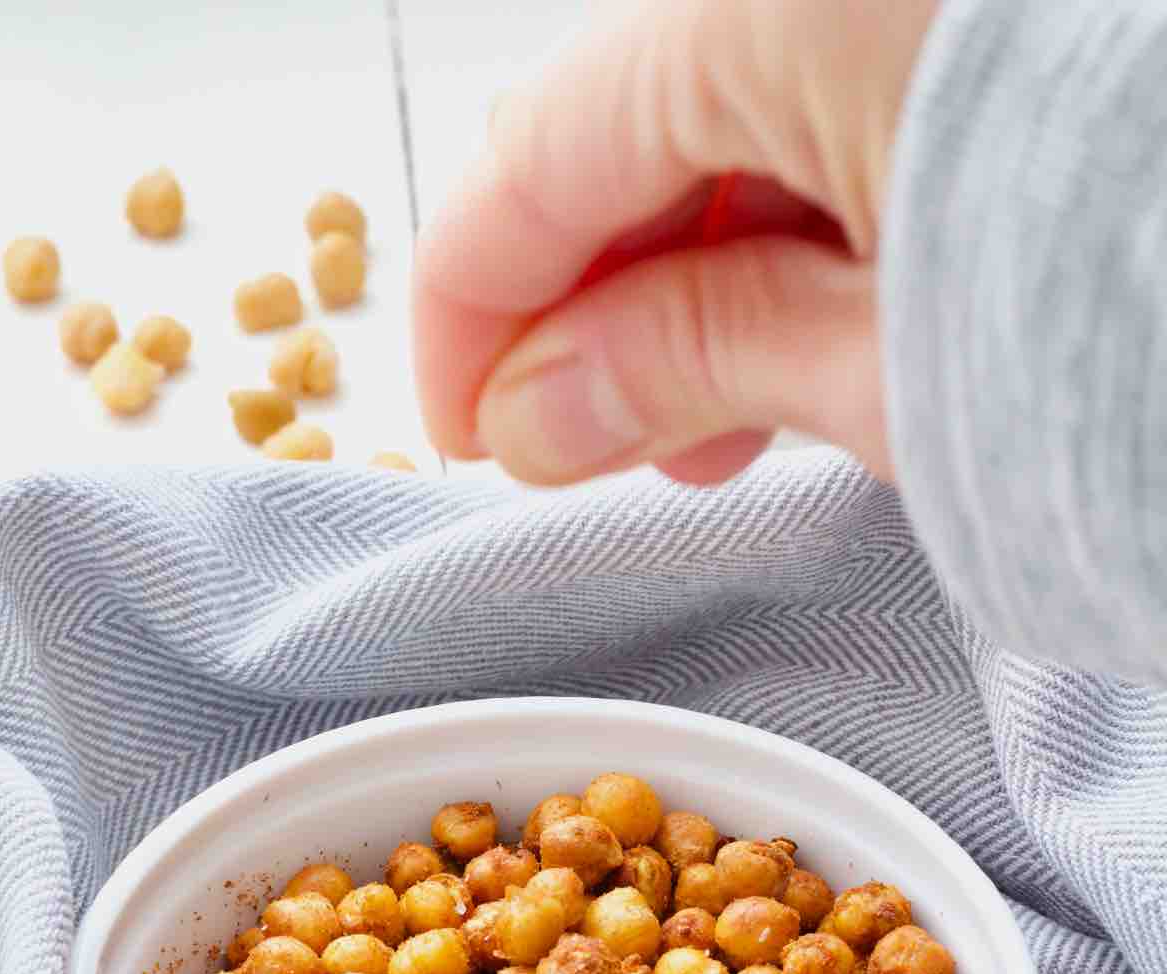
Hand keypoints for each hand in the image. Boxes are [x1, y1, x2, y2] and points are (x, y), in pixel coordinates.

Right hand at [412, 0, 934, 486]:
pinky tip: (835, 330)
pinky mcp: (984, 22)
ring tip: (733, 417)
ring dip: (713, 270)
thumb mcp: (886, 364)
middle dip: (605, 302)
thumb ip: (692, 359)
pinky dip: (817, 212)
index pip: (539, 153)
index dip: (470, 312)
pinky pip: (850, 92)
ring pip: (743, 109)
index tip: (469, 435)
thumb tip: (535, 412)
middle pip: (637, 125)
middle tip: (609, 451)